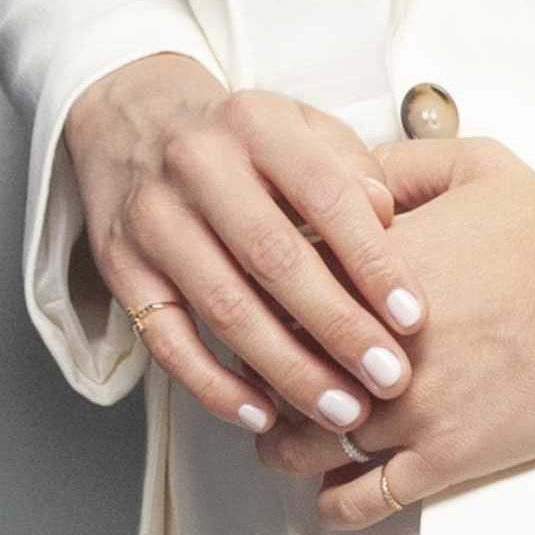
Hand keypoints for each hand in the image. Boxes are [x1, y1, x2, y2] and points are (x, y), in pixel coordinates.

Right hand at [62, 52, 419, 441]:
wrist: (130, 118)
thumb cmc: (236, 137)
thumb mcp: (297, 124)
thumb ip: (346, 166)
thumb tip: (389, 219)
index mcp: (255, 125)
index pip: (324, 196)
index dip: (372, 261)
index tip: (412, 318)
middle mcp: (197, 168)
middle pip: (273, 260)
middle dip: (337, 327)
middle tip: (390, 379)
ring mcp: (154, 221)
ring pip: (224, 309)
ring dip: (288, 370)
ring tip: (343, 411)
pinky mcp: (123, 269)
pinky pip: (167, 341)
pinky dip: (214, 386)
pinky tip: (262, 415)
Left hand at [270, 135, 534, 528]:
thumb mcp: (466, 167)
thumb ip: (394, 169)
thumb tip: (348, 178)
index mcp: (361, 274)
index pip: (268, 297)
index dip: (256, 312)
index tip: (259, 321)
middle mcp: (367, 344)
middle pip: (273, 373)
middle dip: (260, 381)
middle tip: (263, 388)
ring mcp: (404, 407)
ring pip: (304, 444)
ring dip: (284, 448)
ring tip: (285, 445)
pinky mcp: (443, 455)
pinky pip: (363, 498)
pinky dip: (335, 504)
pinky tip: (329, 498)